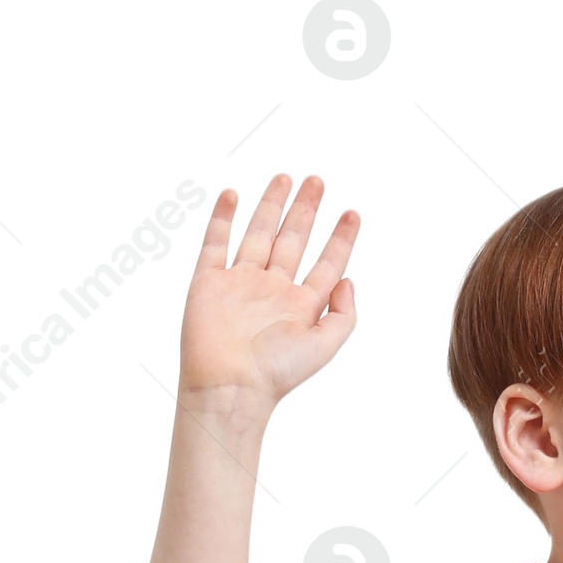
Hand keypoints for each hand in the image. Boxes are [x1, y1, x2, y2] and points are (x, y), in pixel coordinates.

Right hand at [180, 176, 358, 411]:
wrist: (229, 385)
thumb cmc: (275, 373)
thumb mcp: (324, 347)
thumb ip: (344, 315)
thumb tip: (350, 280)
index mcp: (299, 305)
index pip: (326, 264)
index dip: (341, 239)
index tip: (352, 213)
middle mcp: (271, 290)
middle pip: (293, 240)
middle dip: (306, 210)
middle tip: (318, 181)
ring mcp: (240, 283)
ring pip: (259, 234)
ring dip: (272, 205)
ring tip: (285, 178)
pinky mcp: (209, 282)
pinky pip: (216, 242)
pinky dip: (223, 218)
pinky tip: (233, 195)